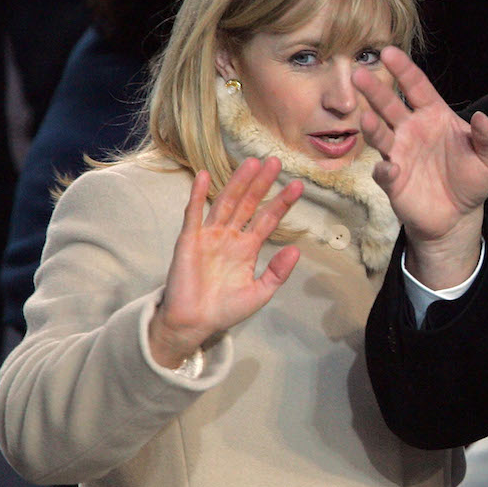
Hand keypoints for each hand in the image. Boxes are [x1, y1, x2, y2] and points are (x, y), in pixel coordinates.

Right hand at [149, 157, 302, 368]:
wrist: (193, 325)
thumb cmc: (225, 310)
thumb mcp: (260, 293)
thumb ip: (277, 272)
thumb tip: (297, 250)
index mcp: (247, 247)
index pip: (267, 219)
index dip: (282, 202)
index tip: (298, 185)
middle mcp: (229, 236)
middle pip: (248, 203)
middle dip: (262, 183)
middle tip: (276, 161)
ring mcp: (209, 235)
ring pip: (226, 202)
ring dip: (238, 182)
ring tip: (252, 163)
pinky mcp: (189, 240)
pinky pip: (194, 214)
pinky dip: (198, 195)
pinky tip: (204, 176)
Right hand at [353, 47, 487, 288]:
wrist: (459, 216)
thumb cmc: (472, 179)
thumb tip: (483, 117)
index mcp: (433, 115)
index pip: (416, 86)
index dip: (404, 69)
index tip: (388, 51)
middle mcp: (411, 129)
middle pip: (389, 105)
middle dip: (374, 90)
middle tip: (358, 74)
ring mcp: (399, 153)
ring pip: (380, 135)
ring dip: (372, 127)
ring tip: (365, 118)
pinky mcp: (393, 181)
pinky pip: (384, 172)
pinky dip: (385, 170)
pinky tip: (390, 168)